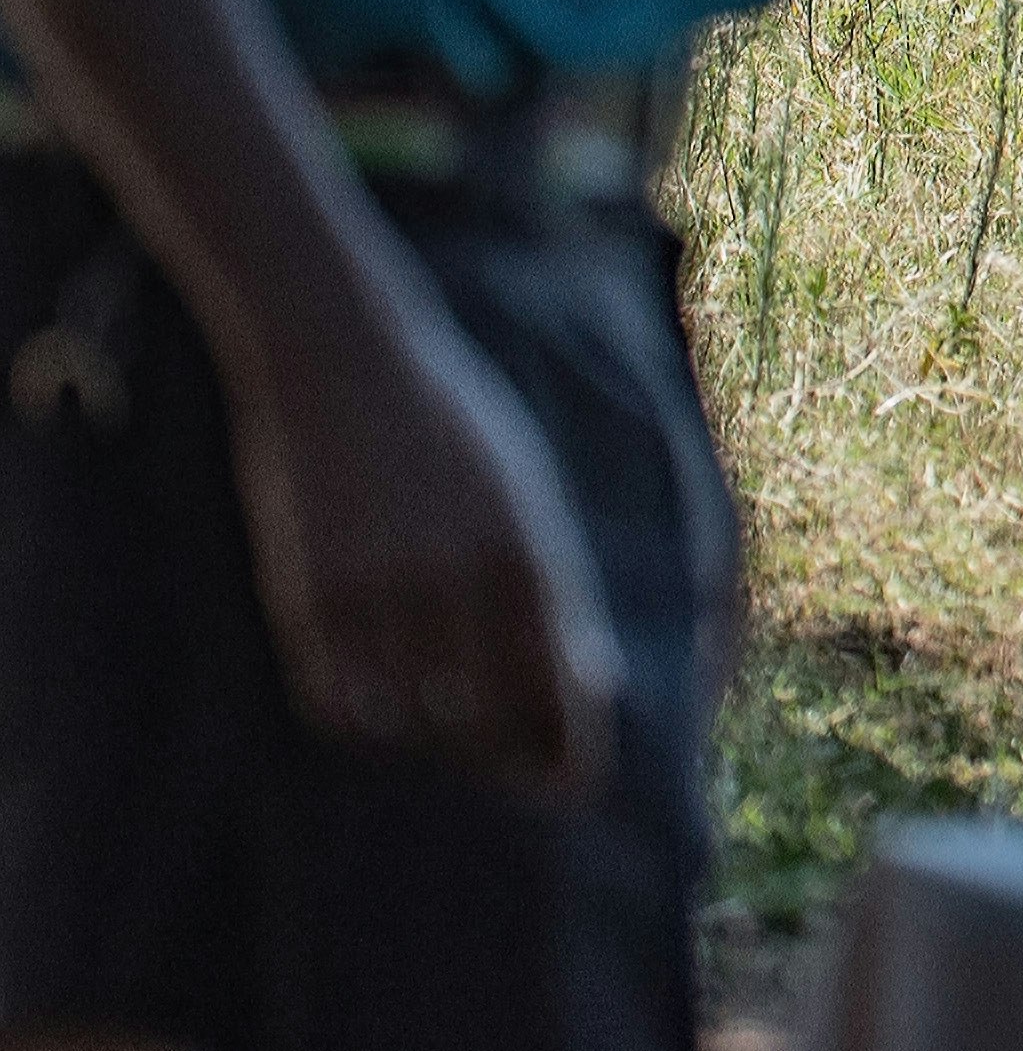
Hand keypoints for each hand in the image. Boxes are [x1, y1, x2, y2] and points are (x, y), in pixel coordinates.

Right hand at [223, 292, 621, 800]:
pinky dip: (364, 718)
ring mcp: (375, 589)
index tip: (575, 788)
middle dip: (503, 755)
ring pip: (410, 721)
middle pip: (484, 720)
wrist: (340, 362)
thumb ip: (552, 591)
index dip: (571, 751)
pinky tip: (382, 699)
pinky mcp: (305, 597)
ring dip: (432, 736)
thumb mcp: (523, 497)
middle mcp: (456, 578)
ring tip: (446, 719)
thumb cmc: (449, 432)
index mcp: (528, 550)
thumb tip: (590, 687)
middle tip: (508, 762)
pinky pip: (337, 704)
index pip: (560, 688)